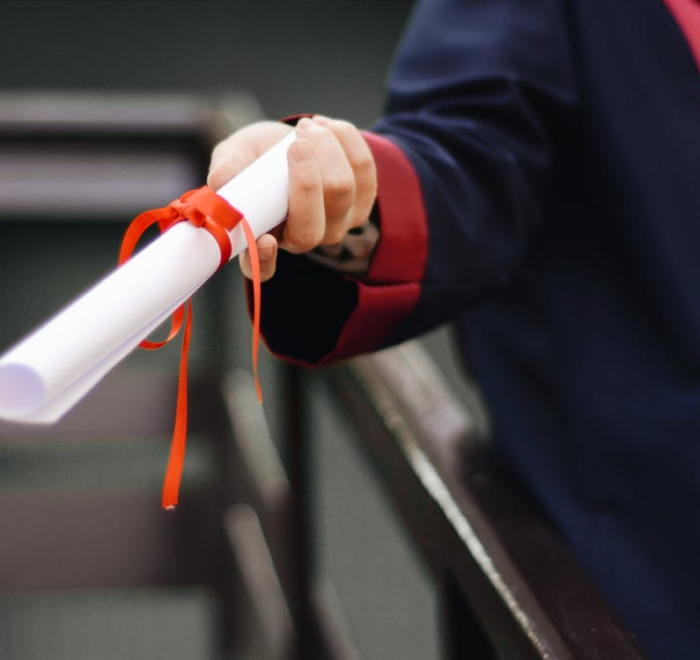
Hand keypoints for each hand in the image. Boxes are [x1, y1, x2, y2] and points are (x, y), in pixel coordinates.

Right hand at [207, 116, 376, 280]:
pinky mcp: (363, 202)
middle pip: (311, 227)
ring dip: (325, 148)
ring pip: (342, 190)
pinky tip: (325, 127)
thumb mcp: (236, 155)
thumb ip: (227, 167)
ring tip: (305, 127)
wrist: (294, 140)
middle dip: (306, 178)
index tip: (264, 240)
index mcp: (264, 238)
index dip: (264, 260)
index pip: (262, 268)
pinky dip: (345, 139)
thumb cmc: (259, 156)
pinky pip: (364, 169)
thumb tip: (220, 182)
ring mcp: (337, 224)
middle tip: (295, 142)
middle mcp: (303, 240)